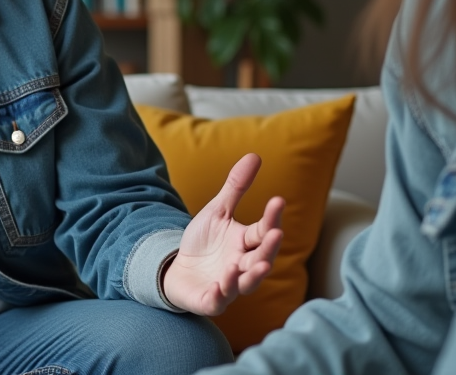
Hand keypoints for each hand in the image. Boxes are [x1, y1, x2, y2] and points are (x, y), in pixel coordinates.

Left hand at [162, 153, 284, 315]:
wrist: (177, 269)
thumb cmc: (204, 242)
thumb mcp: (217, 211)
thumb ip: (236, 187)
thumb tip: (255, 155)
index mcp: (246, 243)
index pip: (263, 230)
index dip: (271, 217)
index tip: (278, 200)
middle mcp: (243, 265)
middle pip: (261, 258)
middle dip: (269, 248)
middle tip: (276, 233)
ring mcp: (229, 285)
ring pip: (246, 283)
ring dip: (252, 275)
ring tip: (257, 264)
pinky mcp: (211, 300)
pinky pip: (218, 300)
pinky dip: (220, 294)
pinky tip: (218, 285)